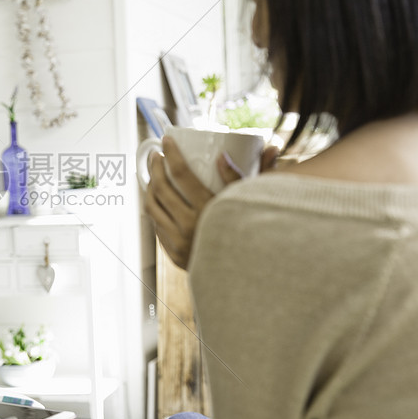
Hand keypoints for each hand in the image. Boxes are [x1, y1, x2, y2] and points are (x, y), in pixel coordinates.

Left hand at [145, 138, 280, 268]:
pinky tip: (156, 199)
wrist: (244, 278)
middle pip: (161, 188)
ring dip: (149, 186)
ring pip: (152, 207)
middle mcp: (191, 227)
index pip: (181, 175)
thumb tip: (268, 147)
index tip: (167, 140)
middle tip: (156, 154)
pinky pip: (157, 225)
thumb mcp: (254, 204)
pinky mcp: (173, 253)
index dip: (171, 154)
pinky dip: (154, 208)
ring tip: (153, 174)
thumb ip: (262, 175)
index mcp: (210, 210)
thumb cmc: (254, 236)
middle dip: (154, 166)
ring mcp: (179, 242)